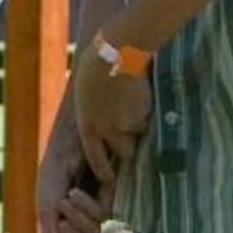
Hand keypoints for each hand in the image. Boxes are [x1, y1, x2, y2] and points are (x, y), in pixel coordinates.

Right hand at [38, 144, 105, 232]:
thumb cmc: (55, 171)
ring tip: (68, 198)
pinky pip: (102, 218)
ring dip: (79, 220)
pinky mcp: (110, 202)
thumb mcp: (45, 204)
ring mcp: (96, 215)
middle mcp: (80, 225)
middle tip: (62, 221)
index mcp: (61, 229)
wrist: (71, 144)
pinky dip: (87, 207)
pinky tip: (77, 191)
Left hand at [71, 41, 149, 187]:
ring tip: (133, 104)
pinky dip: (146, 111)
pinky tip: (139, 94)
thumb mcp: (84, 97)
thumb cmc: (94, 68)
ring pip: (138, 134)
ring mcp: (128, 123)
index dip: (104, 171)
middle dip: (127, 144)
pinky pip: (148, 119)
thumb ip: (92, 116)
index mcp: (88, 126)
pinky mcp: (145, 113)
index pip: (96, 158)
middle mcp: (108, 130)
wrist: (117, 53)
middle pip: (123, 151)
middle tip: (128, 131)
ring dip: (137, 125)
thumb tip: (98, 127)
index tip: (110, 179)